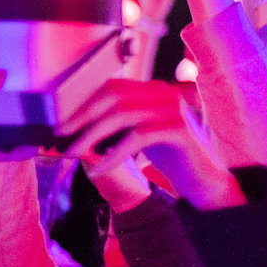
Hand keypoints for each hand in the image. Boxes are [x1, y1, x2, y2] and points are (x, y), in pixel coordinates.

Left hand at [58, 78, 241, 210]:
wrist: (205, 179)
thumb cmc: (169, 156)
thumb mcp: (137, 135)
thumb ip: (115, 126)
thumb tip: (74, 129)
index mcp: (153, 90)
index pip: (111, 88)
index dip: (83, 104)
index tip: (62, 124)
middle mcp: (164, 93)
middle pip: (113, 96)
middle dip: (82, 117)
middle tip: (62, 138)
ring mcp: (173, 109)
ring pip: (122, 115)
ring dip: (91, 135)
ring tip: (73, 153)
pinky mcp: (179, 130)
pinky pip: (137, 137)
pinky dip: (113, 154)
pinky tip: (98, 168)